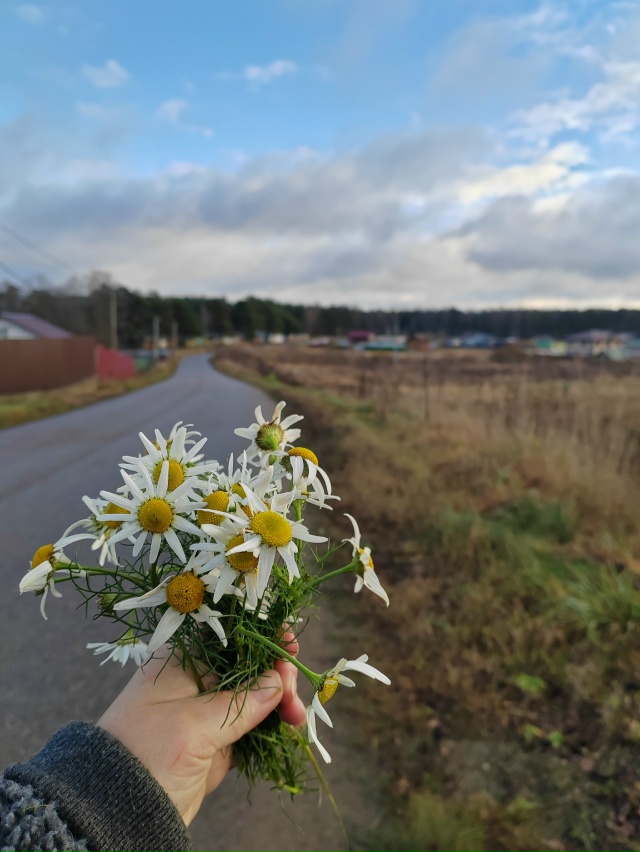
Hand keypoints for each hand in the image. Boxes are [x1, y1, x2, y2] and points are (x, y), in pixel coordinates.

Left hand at [98, 633, 305, 824]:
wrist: (117, 813)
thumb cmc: (145, 754)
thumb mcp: (192, 726)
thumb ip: (240, 703)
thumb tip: (278, 681)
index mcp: (181, 662)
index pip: (230, 638)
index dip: (262, 638)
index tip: (291, 646)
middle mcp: (195, 681)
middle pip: (248, 666)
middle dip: (277, 677)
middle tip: (294, 698)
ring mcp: (205, 713)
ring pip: (254, 696)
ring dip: (279, 703)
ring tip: (296, 719)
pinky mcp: (214, 743)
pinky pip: (251, 725)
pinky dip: (270, 725)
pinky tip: (287, 727)